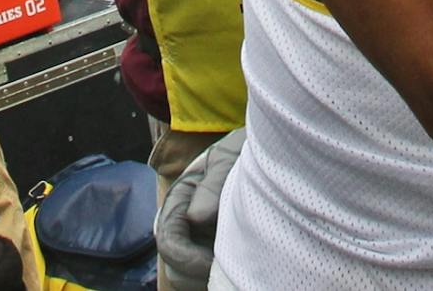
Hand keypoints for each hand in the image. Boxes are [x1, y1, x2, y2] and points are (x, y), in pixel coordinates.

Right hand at [155, 129, 243, 290]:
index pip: (168, 245)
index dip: (187, 259)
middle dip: (198, 275)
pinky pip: (213, 279)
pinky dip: (225, 279)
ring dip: (212, 278)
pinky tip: (246, 267)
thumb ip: (212, 184)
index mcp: (178, 203)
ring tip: (241, 267)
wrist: (264, 156)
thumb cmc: (240, 153)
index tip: (215, 261)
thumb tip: (196, 217)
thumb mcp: (226, 160)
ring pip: (192, 280)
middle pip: (176, 271)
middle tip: (233, 269)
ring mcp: (200, 244)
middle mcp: (184, 228)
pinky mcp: (218, 255)